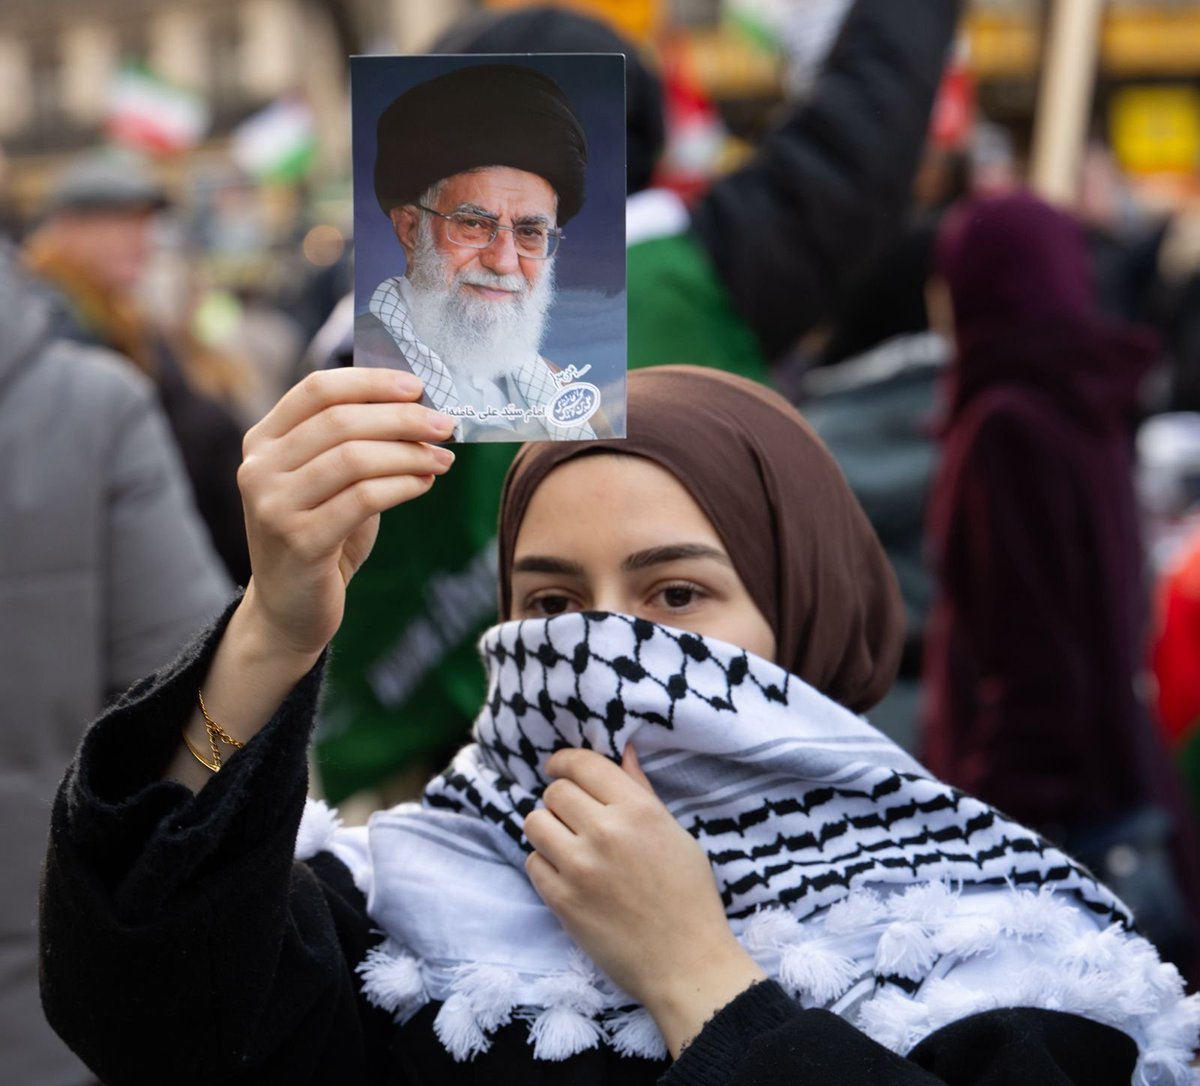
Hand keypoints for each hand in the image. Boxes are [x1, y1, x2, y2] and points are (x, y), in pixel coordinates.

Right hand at [236, 368, 454, 662]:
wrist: (290, 608)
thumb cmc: (321, 534)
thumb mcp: (328, 480)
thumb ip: (356, 442)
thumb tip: (420, 409)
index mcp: (263, 440)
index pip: (317, 389)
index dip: (371, 382)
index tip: (418, 386)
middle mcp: (259, 468)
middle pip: (340, 421)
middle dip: (402, 418)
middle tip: (446, 425)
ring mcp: (273, 505)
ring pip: (354, 458)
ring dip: (409, 454)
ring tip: (443, 459)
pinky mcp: (299, 541)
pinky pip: (363, 498)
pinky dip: (402, 485)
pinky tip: (425, 484)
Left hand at [524, 746, 765, 1056]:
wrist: (686, 963)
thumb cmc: (689, 896)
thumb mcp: (675, 833)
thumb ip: (641, 791)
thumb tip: (622, 751)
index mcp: (638, 810)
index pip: (583, 764)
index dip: (563, 761)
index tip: (558, 767)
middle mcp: (606, 832)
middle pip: (555, 792)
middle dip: (559, 799)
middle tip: (572, 815)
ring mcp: (580, 867)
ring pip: (535, 823)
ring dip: (547, 830)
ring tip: (566, 845)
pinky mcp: (562, 901)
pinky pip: (533, 863)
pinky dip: (545, 865)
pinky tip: (568, 875)